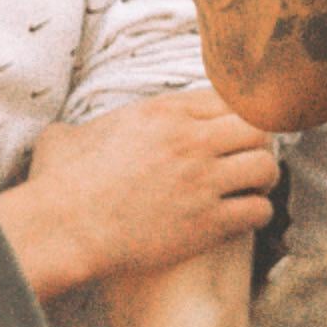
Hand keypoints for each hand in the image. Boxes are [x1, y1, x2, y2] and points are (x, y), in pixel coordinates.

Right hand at [10, 89, 287, 287]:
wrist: (63, 229)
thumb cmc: (60, 184)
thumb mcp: (73, 133)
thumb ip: (90, 125)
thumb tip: (74, 132)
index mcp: (163, 112)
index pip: (228, 98)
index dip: (234, 115)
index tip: (232, 130)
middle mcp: (190, 141)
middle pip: (257, 127)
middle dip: (258, 143)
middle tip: (248, 158)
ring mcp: (202, 181)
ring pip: (265, 166)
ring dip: (263, 178)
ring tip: (252, 188)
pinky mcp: (206, 222)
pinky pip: (257, 211)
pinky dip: (256, 213)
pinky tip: (243, 217)